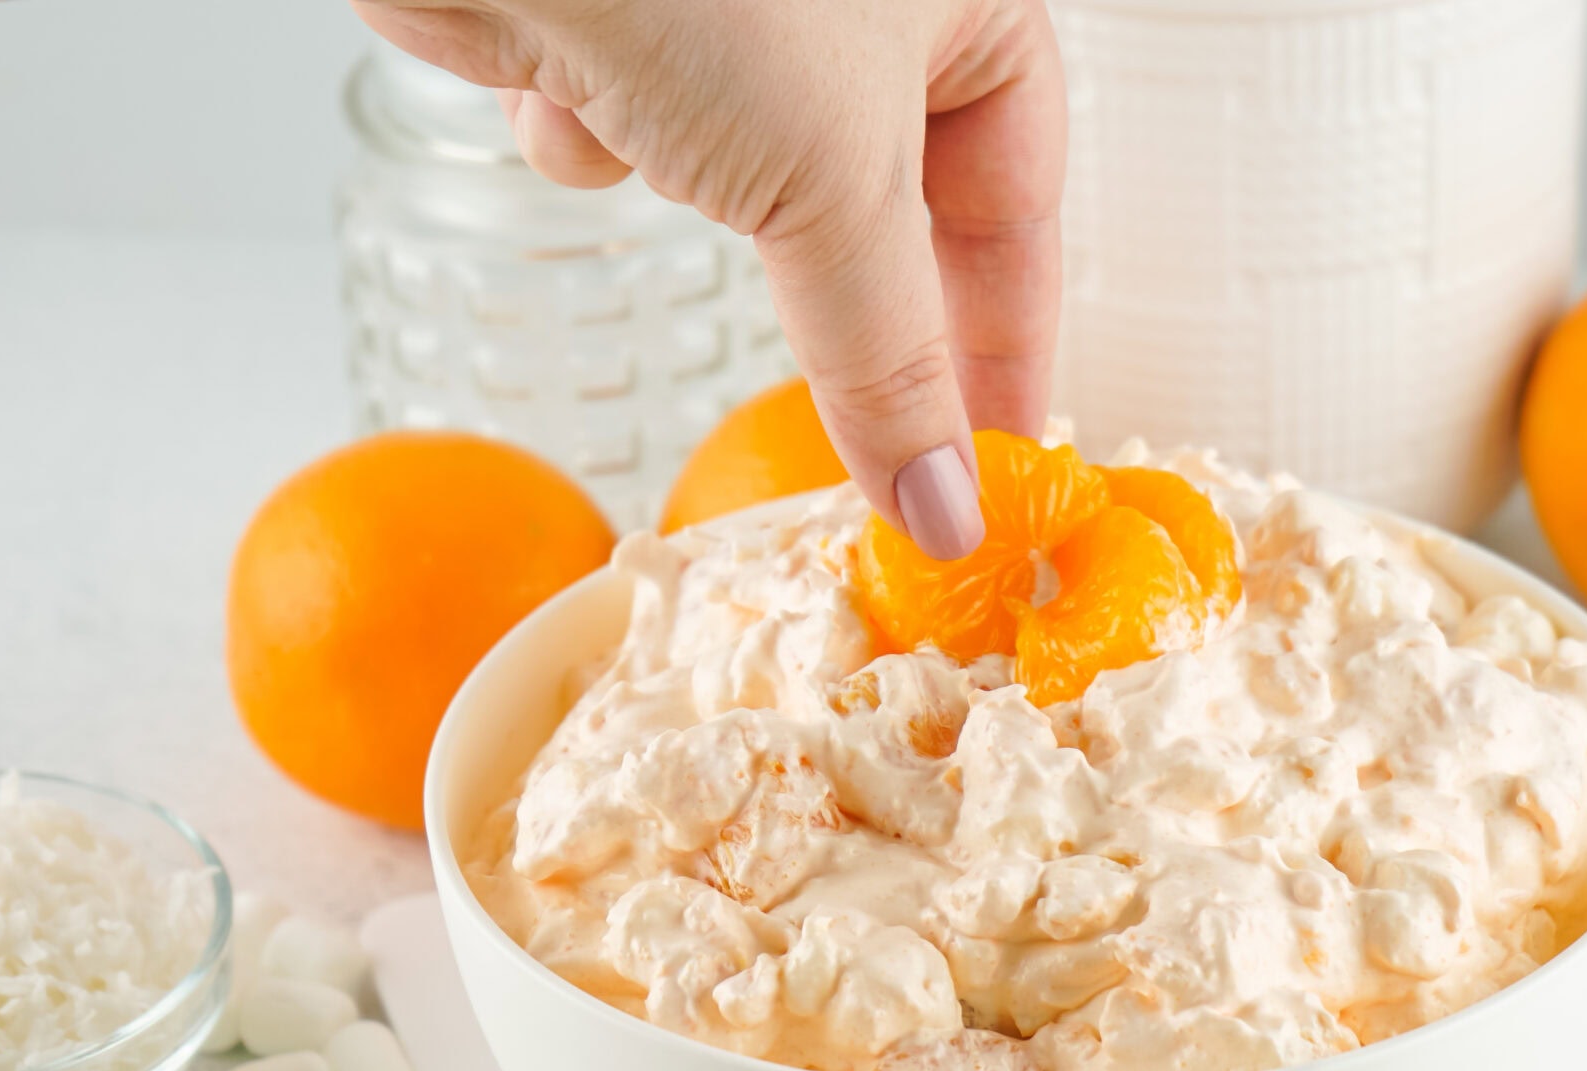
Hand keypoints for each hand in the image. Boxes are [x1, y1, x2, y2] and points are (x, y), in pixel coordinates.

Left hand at [353, 0, 1065, 558]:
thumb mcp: (837, 183)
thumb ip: (890, 359)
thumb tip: (939, 504)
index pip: (1018, 191)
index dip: (1008, 333)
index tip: (993, 455)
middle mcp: (854, 8)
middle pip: (880, 207)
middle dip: (833, 282)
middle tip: (863, 431)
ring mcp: (728, 16)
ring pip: (741, 178)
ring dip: (694, 180)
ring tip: (667, 127)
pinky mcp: (612, 29)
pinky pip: (627, 136)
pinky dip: (595, 132)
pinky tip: (568, 78)